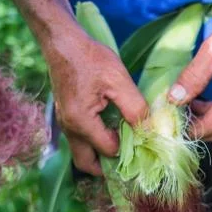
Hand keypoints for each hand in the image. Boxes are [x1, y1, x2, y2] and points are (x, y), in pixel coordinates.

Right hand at [45, 29, 147, 175]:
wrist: (63, 43)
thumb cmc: (90, 58)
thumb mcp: (118, 80)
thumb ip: (135, 107)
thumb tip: (149, 129)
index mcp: (81, 122)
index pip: (108, 151)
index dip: (128, 148)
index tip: (142, 139)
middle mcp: (69, 128)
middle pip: (86, 165)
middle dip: (107, 168)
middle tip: (129, 159)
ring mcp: (65, 124)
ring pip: (82, 153)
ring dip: (101, 155)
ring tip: (124, 145)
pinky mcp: (66, 117)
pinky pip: (80, 140)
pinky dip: (95, 143)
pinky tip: (112, 131)